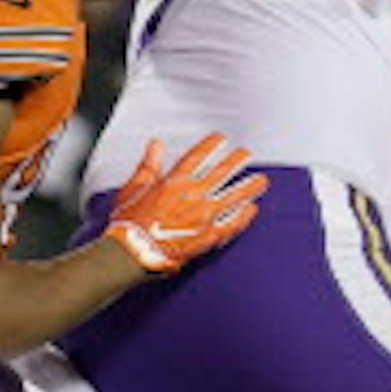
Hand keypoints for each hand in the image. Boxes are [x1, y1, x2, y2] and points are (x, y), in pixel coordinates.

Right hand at [104, 133, 266, 274]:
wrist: (134, 252)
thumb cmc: (129, 224)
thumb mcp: (133, 189)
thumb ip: (148, 166)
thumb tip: (155, 145)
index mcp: (174, 181)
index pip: (200, 156)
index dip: (213, 145)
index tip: (222, 139)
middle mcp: (194, 194)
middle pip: (223, 171)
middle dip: (238, 160)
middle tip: (247, 154)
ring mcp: (204, 215)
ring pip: (235, 196)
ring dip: (250, 186)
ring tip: (261, 181)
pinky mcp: (209, 236)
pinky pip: (233, 223)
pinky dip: (244, 215)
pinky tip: (252, 209)